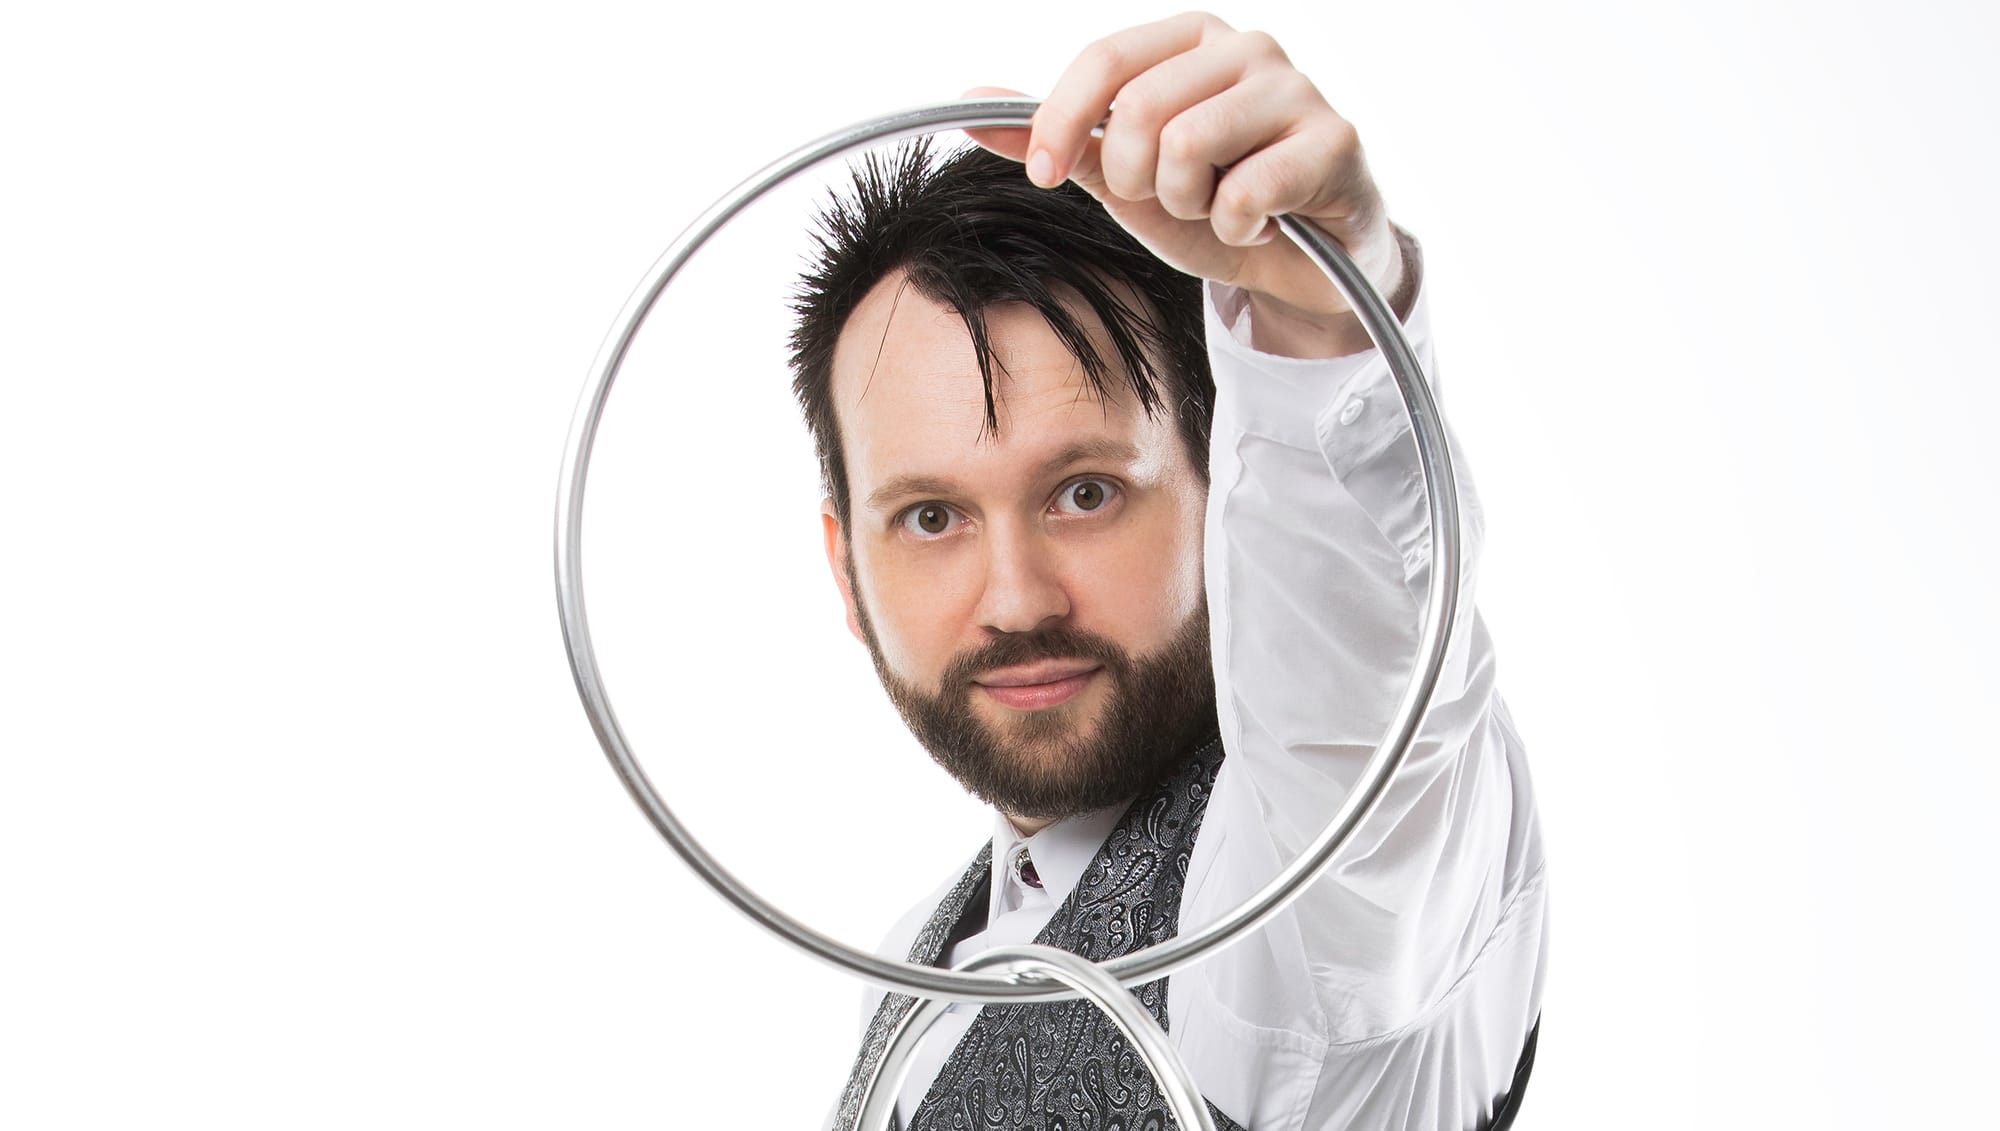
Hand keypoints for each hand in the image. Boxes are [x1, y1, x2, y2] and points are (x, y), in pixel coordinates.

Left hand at [965, 11, 1407, 357]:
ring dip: (1189, 204)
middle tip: (1170, 198)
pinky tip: (1259, 222)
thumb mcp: (1120, 172)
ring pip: (1190, 146)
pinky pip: (1244, 192)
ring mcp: (1296, 88)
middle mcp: (1246, 47)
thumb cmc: (1211, 199)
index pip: (1104, 60)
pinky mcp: (1334, 140)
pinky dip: (1236, 227)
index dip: (1059, 121)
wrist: (1300, 262)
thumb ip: (1057, 137)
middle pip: (1140, 109)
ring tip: (1215, 206)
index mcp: (1189, 39)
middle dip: (1137, 178)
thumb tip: (971, 105)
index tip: (1043, 175)